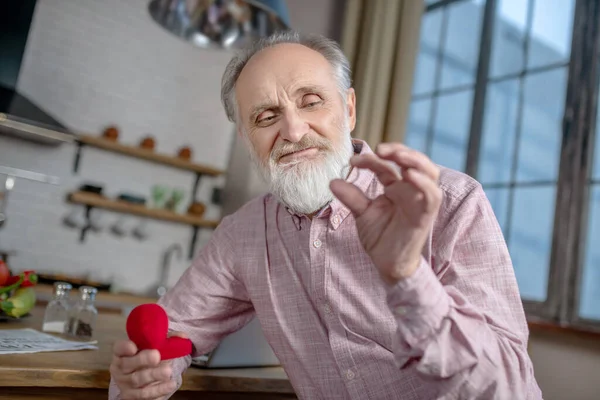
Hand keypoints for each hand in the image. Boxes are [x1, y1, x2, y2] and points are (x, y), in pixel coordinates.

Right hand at [110, 331, 187, 399]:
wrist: (145, 382)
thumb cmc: (148, 360)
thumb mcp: (154, 348)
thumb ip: (167, 340)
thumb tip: (183, 337)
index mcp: (122, 353)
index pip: (119, 348)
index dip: (124, 347)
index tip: (133, 346)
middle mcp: (120, 369)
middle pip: (127, 364)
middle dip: (142, 359)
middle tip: (156, 356)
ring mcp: (125, 384)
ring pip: (137, 380)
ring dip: (153, 375)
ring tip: (168, 372)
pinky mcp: (132, 397)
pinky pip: (144, 395)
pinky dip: (158, 390)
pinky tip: (170, 384)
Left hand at [330, 143, 441, 283]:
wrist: (388, 264)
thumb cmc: (380, 237)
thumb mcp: (362, 214)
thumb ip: (351, 197)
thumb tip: (332, 181)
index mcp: (395, 187)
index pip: (386, 166)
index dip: (371, 160)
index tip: (353, 161)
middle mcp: (410, 190)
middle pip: (413, 161)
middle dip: (399, 150)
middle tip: (380, 148)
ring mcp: (420, 200)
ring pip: (428, 172)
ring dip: (415, 161)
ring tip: (398, 156)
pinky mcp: (426, 214)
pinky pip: (431, 195)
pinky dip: (423, 183)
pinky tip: (409, 175)